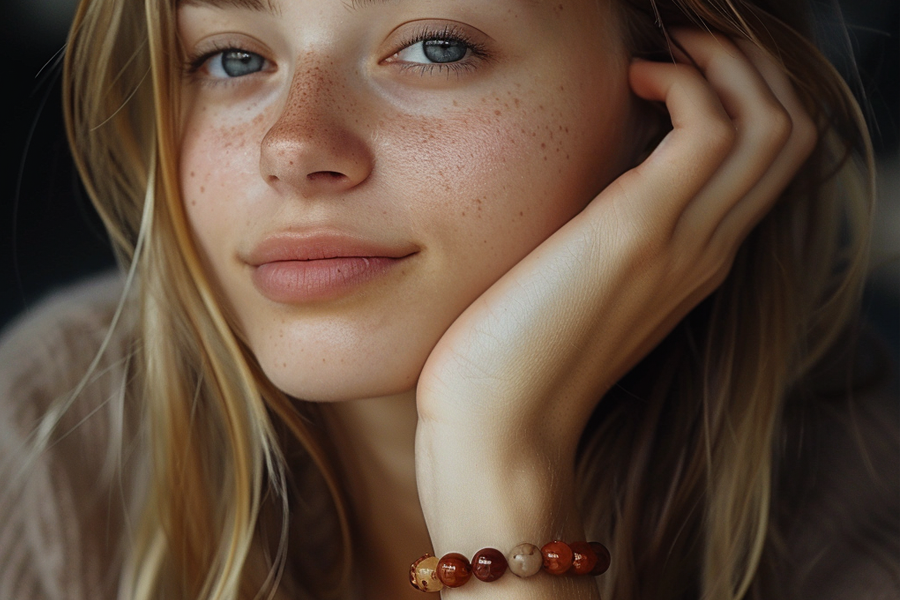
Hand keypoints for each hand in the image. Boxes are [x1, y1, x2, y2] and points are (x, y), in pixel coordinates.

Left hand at [413, 29, 815, 577]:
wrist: (498, 430)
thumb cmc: (516, 361)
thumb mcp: (576, 291)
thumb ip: (604, 241)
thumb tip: (592, 184)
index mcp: (693, 266)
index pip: (766, 166)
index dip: (740, 100)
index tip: (676, 70)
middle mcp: (706, 252)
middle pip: (787, 136)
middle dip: (748, 69)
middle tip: (683, 44)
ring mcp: (682, 242)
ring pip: (770, 124)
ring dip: (726, 64)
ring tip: (664, 50)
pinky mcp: (638, 230)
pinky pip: (709, 127)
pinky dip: (686, 80)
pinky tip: (633, 78)